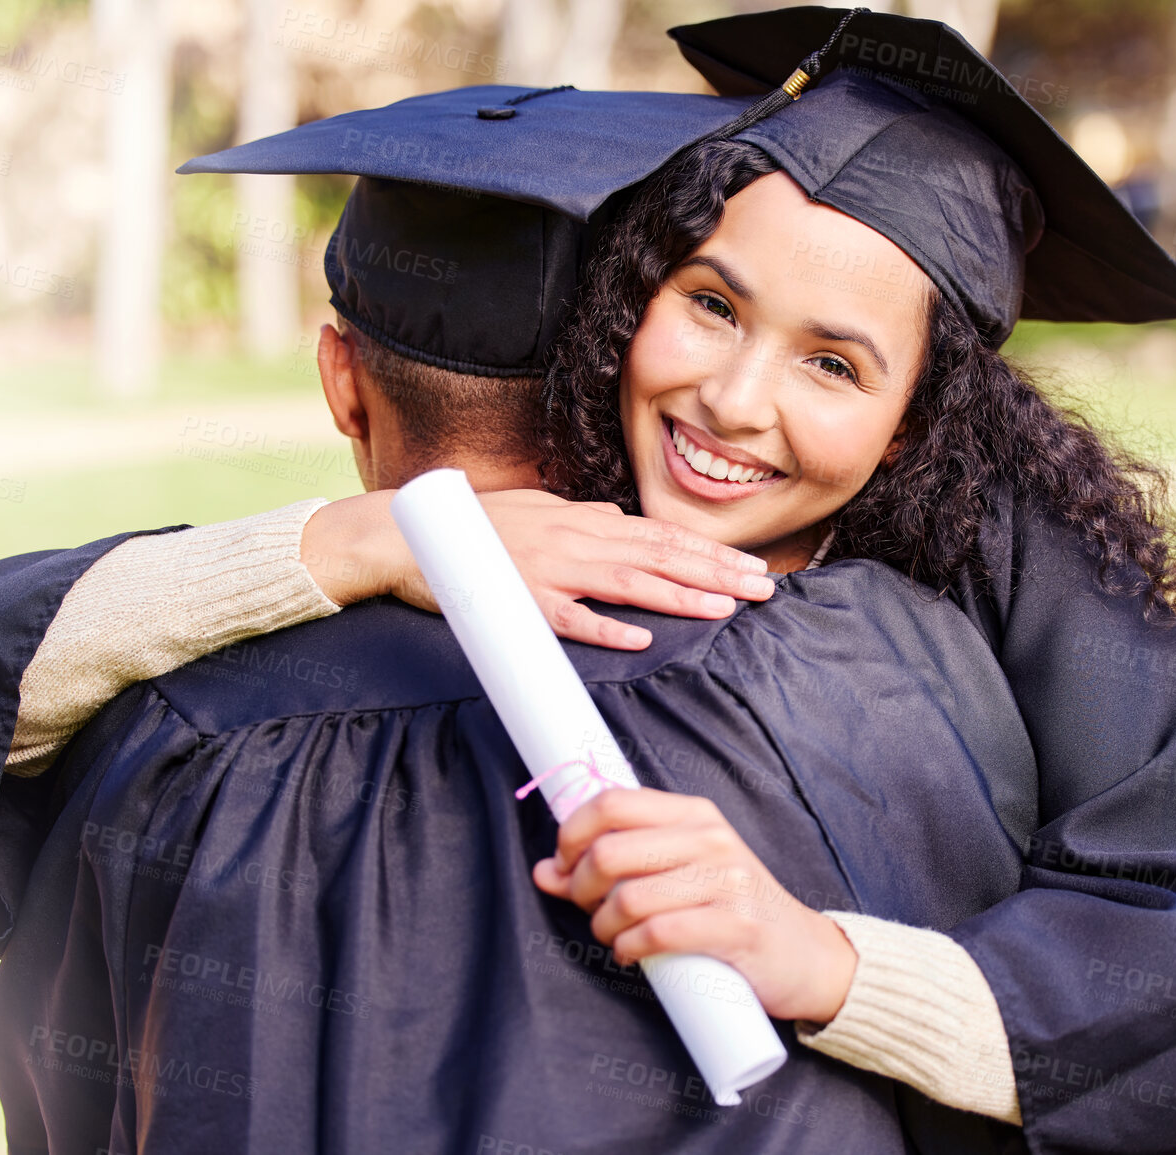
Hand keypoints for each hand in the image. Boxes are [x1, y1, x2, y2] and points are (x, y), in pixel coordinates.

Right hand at [299, 489, 775, 648]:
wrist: (410, 533)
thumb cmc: (477, 527)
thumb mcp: (539, 509)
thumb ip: (583, 519)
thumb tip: (620, 520)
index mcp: (584, 521)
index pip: (663, 537)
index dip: (711, 553)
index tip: (753, 568)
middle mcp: (576, 540)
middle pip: (661, 557)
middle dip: (717, 573)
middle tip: (765, 590)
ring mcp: (550, 570)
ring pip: (628, 582)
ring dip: (681, 595)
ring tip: (726, 607)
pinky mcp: (521, 601)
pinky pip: (568, 618)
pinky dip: (605, 627)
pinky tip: (640, 639)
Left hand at [531, 788, 858, 1022]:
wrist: (802, 954)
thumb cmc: (730, 910)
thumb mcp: (678, 873)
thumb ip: (616, 867)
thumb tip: (546, 871)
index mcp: (694, 814)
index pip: (611, 803)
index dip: (571, 836)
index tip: (564, 867)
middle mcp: (712, 839)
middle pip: (609, 851)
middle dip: (582, 889)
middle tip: (592, 910)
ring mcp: (728, 881)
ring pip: (629, 897)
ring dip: (605, 927)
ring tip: (616, 936)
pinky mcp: (737, 927)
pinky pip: (658, 934)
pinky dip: (631, 949)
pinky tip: (633, 953)